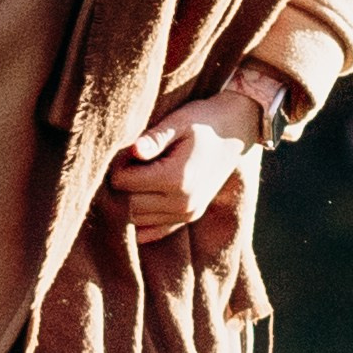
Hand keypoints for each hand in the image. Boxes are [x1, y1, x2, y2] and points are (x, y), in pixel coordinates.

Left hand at [108, 91, 259, 245]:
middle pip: (127, 204)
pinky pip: (152, 232)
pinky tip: (136, 202)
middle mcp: (182, 203)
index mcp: (177, 178)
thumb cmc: (204, 120)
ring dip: (126, 203)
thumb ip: (155, 137)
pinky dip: (139, 221)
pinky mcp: (188, 218)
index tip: (122, 151)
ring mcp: (187, 214)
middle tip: (123, 164)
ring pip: (136, 220)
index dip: (115, 166)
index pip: (124, 183)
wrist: (237, 132)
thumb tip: (133, 150)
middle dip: (118, 187)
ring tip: (133, 177)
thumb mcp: (179, 121)